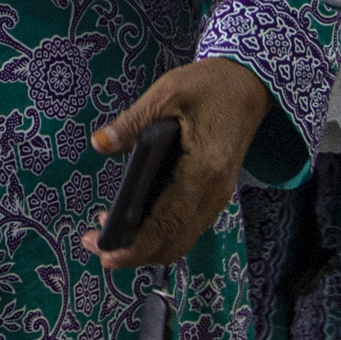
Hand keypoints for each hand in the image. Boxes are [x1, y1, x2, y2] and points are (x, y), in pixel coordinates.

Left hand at [86, 57, 267, 268]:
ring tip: (109, 234)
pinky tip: (134, 221)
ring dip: (146, 246)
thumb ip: (132, 122)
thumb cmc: (208, 87)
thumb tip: (100, 143)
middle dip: (133, 253)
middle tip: (93, 242)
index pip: (166, 224)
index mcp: (202, 171)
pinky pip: (187, 227)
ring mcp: (217, 197)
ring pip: (181, 240)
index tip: (104, 254)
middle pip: (173, 243)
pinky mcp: (215, 194)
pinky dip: (160, 234)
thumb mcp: (166, 93)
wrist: (247, 86)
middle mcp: (214, 193)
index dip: (135, 247)